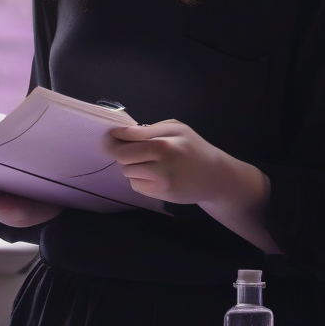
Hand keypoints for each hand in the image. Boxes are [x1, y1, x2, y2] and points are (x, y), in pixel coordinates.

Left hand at [104, 119, 241, 205]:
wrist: (214, 176)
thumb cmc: (194, 147)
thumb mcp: (176, 129)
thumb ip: (150, 130)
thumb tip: (122, 133)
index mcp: (165, 143)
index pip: (128, 138)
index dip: (114, 137)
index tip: (109, 135)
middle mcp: (161, 164)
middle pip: (123, 157)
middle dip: (120, 152)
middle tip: (126, 148)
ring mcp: (160, 183)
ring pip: (127, 172)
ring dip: (131, 166)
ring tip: (146, 161)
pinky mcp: (160, 196)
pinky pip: (136, 185)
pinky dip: (139, 179)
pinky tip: (153, 174)